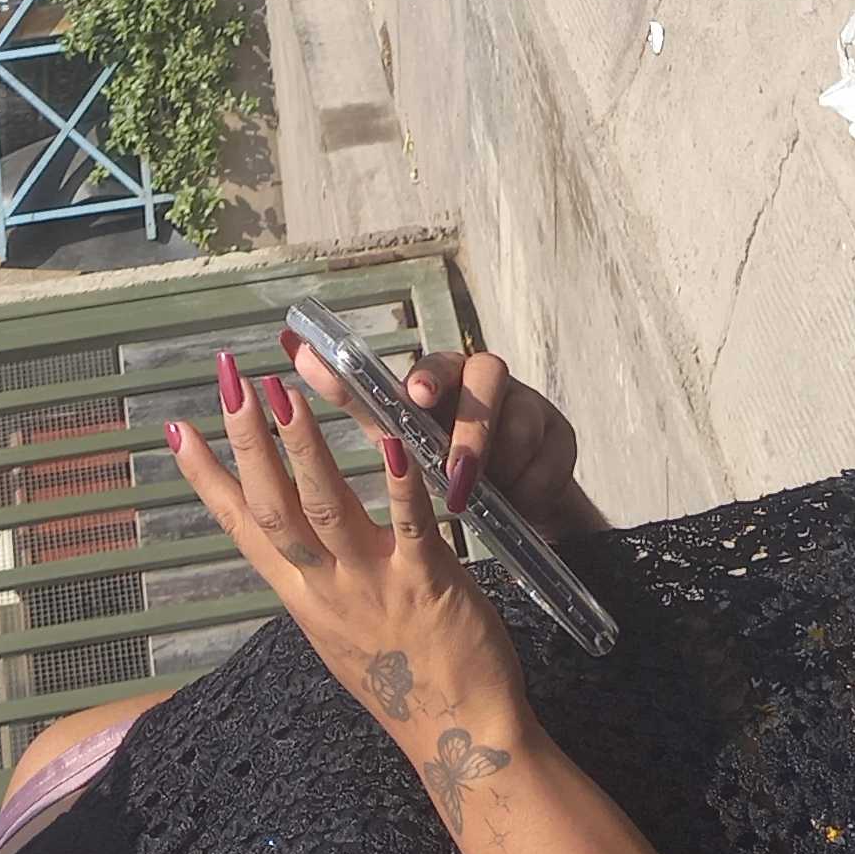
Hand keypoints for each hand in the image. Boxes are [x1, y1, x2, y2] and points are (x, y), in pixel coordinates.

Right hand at [170, 352, 528, 819]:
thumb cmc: (404, 681)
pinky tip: (391, 442)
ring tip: (285, 393)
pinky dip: (398, 485)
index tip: (176, 429)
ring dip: (304, 448)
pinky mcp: (427, 582)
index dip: (208, 478)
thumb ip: (312, 581)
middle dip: (247, 441)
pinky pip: (409, 527)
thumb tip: (286, 544)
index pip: (242, 527)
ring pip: (326, 508)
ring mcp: (374, 585)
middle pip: (273, 507)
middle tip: (229, 381)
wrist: (461, 738)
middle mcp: (327, 588)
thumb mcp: (336, 633)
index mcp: (302, 595)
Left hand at [287, 335, 599, 543]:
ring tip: (483, 496)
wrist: (504, 490)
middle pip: (488, 381)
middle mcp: (486, 381)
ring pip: (521, 424)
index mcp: (442, 376)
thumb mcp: (397, 430)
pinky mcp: (560, 438)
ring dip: (501, 464)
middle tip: (457, 475)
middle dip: (473, 430)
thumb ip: (354, 396)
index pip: (437, 365)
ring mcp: (528, 406)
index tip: (414, 394)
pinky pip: (550, 463)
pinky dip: (530, 487)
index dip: (429, 378)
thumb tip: (294, 350)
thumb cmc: (438, 450)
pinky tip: (517, 502)